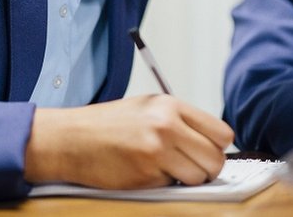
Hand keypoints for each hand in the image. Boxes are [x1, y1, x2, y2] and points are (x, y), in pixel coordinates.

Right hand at [25, 95, 233, 188]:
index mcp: (171, 106)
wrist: (71, 139)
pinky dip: (163, 184)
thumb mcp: (148, 107)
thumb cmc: (107, 124)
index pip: (221, 132)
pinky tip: (145, 172)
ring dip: (187, 179)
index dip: (218, 147)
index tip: (209, 152)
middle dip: (207, 168)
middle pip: (215, 158)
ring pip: (198, 177)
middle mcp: (167, 126)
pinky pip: (172, 186)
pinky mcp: (145, 175)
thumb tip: (212, 141)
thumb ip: (180, 120)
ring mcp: (156, 151)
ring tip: (166, 169)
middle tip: (192, 167)